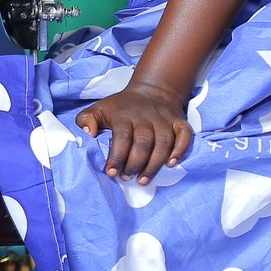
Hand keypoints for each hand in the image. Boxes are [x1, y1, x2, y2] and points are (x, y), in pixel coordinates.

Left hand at [77, 82, 193, 182]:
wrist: (152, 90)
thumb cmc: (121, 106)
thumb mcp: (98, 108)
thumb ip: (86, 119)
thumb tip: (88, 133)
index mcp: (124, 115)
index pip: (122, 137)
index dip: (117, 156)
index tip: (112, 173)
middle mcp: (146, 116)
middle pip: (144, 142)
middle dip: (135, 164)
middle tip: (128, 178)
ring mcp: (164, 119)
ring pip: (163, 143)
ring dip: (155, 164)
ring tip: (144, 179)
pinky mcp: (179, 122)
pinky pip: (184, 136)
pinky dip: (180, 150)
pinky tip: (171, 164)